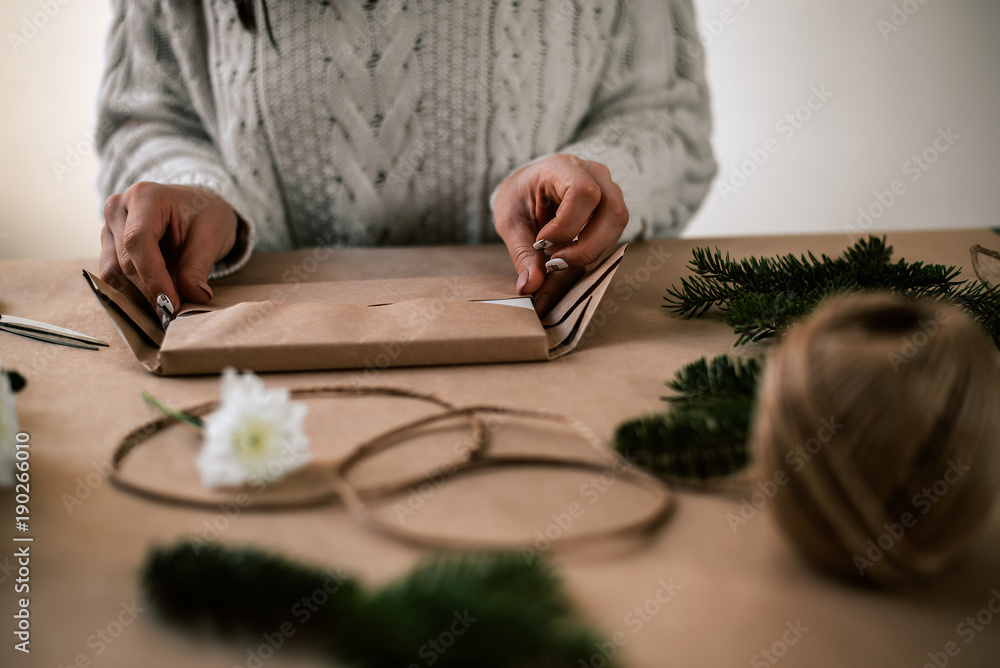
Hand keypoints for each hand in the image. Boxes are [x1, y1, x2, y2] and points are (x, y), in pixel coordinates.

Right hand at [100, 182, 237, 323]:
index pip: (138, 240)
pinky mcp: (109, 247)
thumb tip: (193, 297)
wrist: (197, 207)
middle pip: (125, 260)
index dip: (152, 276)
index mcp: (145, 196)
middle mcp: (119, 209)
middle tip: (173, 316)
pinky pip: (114, 278)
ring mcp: (109, 228)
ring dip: (139, 297)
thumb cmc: (205, 214)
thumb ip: (198, 265)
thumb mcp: (212, 235)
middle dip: (149, 292)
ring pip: (114, 273)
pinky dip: (134, 295)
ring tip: (167, 311)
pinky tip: (155, 304)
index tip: (171, 304)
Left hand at [493, 154, 627, 315]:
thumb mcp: (510, 223)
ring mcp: (609, 190)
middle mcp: (594, 174)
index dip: (566, 226)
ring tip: (558, 259)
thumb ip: (522, 254)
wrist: (526, 188)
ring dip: (590, 251)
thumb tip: (530, 286)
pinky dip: (592, 251)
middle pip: (613, 212)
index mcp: (563, 167)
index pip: (584, 193)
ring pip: (617, 226)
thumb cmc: (518, 198)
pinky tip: (568, 255)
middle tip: (554, 263)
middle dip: (585, 247)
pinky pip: (612, 235)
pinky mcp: (611, 208)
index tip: (542, 244)